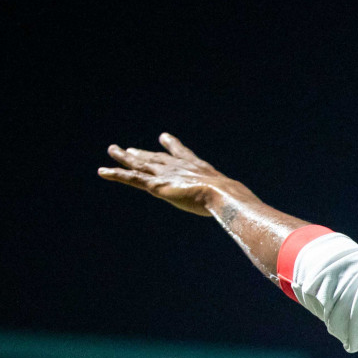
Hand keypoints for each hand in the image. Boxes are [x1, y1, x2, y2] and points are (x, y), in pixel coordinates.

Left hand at [99, 133, 256, 216]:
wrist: (225, 196)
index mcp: (198, 168)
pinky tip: (101, 171)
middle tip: (130, 148)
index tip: (164, 137)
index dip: (172, 146)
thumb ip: (238, 208)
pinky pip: (131, 178)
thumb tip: (256, 220)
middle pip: (156, 158)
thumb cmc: (235, 202)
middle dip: (143, 153)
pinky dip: (115, 174)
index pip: (182, 155)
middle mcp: (180, 167)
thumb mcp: (235, 203)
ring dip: (124, 157)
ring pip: (140, 164)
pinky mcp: (157, 186)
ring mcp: (167, 175)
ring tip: (112, 149)